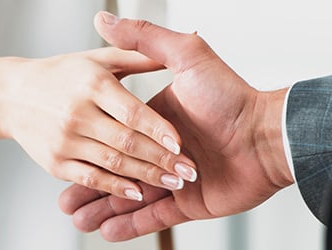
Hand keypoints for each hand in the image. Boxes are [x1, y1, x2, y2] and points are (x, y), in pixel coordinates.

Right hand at [0, 47, 198, 200]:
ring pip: (112, 163)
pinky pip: (90, 179)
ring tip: (173, 185)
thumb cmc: (57, 73)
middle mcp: (77, 112)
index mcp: (94, 83)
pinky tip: (136, 194)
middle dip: (160, 158)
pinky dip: (114, 189)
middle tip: (188, 171)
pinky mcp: (55, 164)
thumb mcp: (96, 58)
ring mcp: (65, 140)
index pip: (133, 111)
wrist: (5, 93)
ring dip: (145, 177)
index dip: (158, 129)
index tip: (180, 143)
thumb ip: (138, 52)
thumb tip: (179, 38)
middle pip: (126, 141)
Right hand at [57, 12, 294, 240]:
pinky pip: (153, 219)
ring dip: (101, 208)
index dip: (88, 143)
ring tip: (76, 219)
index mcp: (155, 118)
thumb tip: (104, 17)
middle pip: (115, 169)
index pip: (113, 133)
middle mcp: (161, 149)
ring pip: (128, 196)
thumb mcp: (186, 56)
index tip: (61, 146)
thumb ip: (145, 39)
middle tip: (62, 200)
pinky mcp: (188, 204)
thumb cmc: (233, 96)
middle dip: (88, 186)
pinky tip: (105, 231)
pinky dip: (129, 226)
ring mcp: (173, 178)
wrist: (270, 137)